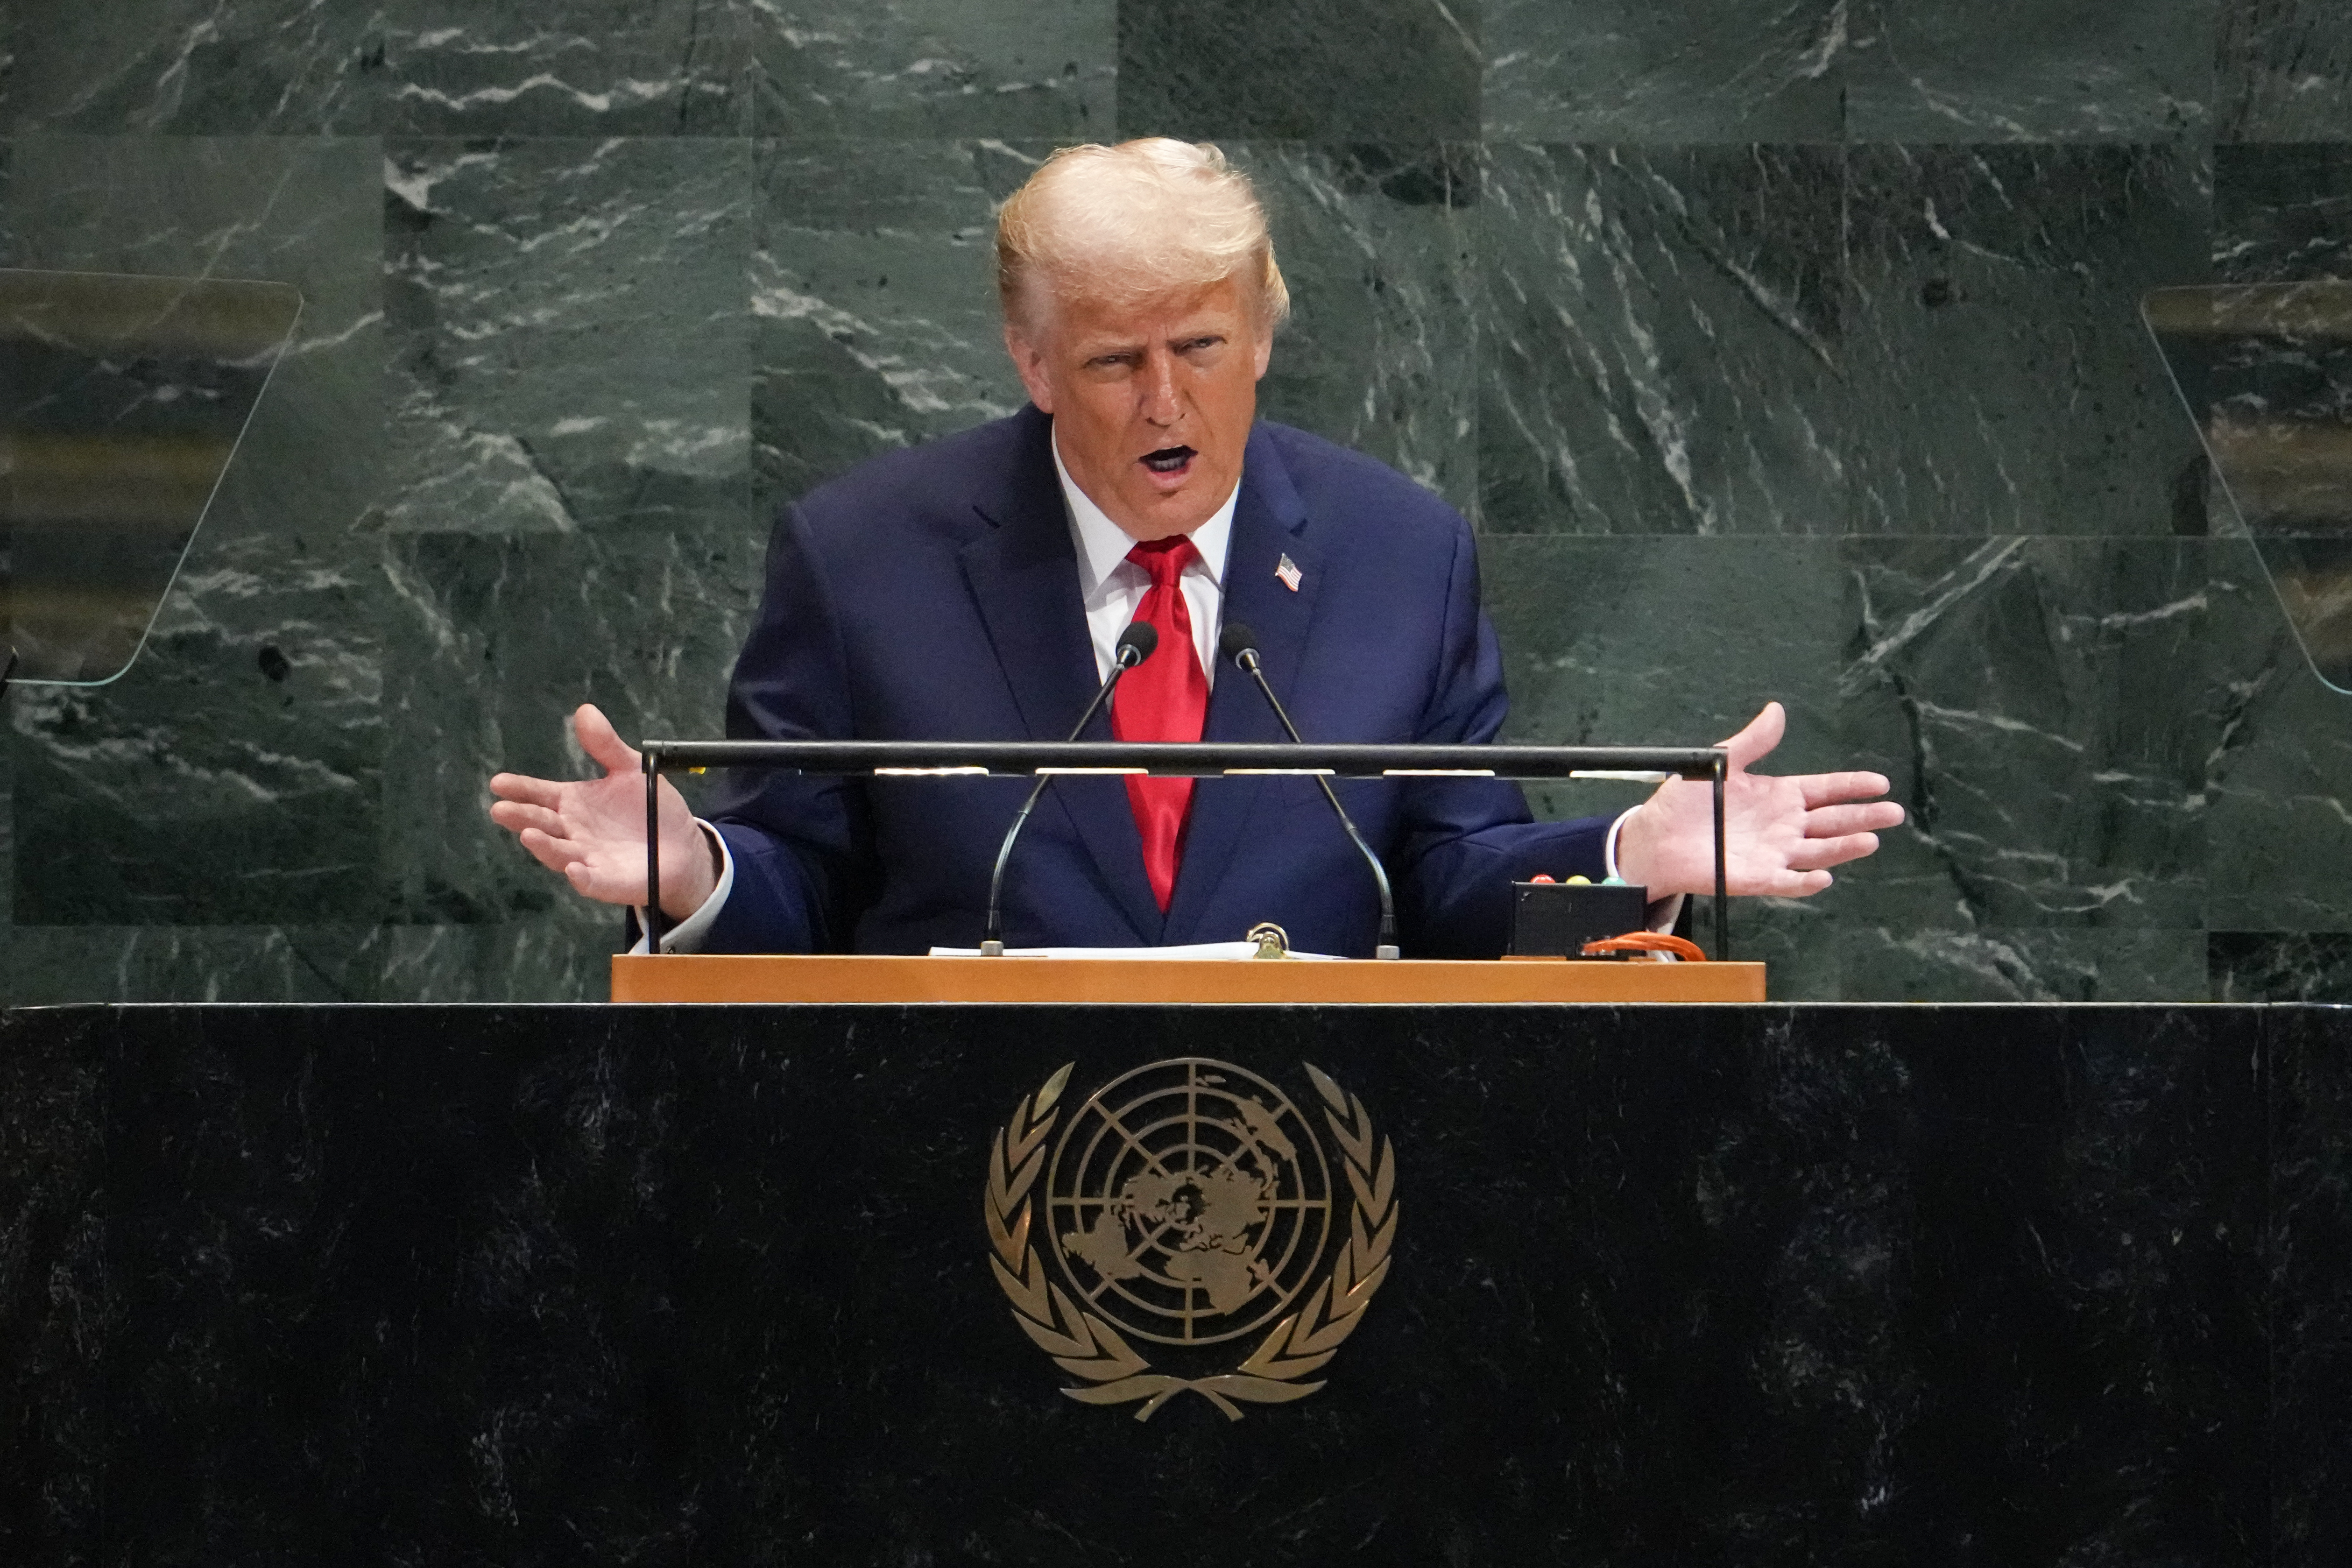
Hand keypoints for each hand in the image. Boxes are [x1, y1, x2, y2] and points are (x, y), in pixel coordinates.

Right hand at [487, 704, 718, 919]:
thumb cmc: (650, 809)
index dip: (520, 788)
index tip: (499, 782)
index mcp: (574, 803)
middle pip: (541, 823)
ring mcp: (588, 858)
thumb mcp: (630, 770)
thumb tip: (585, 710)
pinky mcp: (608, 882)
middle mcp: (574, 832)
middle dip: (521, 817)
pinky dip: (580, 877)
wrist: (682, 846)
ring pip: (559, 853)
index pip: (540, 794)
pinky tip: (573, 868)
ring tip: (529, 835)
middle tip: (500, 809)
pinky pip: (590, 881)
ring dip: (544, 846)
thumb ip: (607, 746)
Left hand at [1612, 701, 1902, 897]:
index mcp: (1780, 796)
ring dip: (1843, 848)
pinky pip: (1785, 882)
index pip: (1826, 790)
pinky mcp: (1756, 878)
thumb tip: (1777, 709)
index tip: (1881, 783)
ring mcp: (1774, 853)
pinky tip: (1822, 877)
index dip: (1853, 786)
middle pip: (1832, 821)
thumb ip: (1752, 741)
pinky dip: (1804, 882)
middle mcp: (1784, 826)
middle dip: (1863, 817)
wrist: (1657, 837)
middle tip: (1894, 813)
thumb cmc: (1688, 801)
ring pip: (1817, 852)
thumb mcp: (1723, 764)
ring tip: (1869, 840)